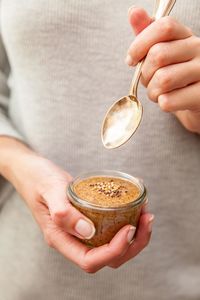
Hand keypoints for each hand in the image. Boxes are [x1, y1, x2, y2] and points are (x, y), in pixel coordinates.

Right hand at [0, 137, 153, 272]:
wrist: (32, 171)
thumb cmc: (37, 178)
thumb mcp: (49, 190)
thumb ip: (64, 212)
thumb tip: (88, 232)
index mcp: (59, 237)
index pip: (89, 260)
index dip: (113, 250)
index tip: (129, 228)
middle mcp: (72, 238)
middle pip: (107, 257)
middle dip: (132, 244)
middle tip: (146, 220)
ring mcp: (80, 230)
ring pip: (111, 245)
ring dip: (134, 234)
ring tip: (145, 213)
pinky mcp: (88, 218)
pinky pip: (110, 227)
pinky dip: (127, 219)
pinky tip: (136, 204)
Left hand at [126, 7, 199, 133]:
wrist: (194, 100)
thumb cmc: (174, 76)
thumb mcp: (160, 53)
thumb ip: (146, 35)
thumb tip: (133, 12)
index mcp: (186, 36)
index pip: (164, 26)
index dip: (140, 43)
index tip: (131, 60)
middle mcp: (199, 50)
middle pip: (159, 54)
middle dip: (144, 74)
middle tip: (148, 81)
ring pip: (163, 79)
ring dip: (152, 92)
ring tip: (158, 93)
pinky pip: (169, 101)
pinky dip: (162, 104)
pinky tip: (168, 101)